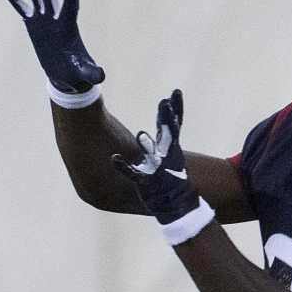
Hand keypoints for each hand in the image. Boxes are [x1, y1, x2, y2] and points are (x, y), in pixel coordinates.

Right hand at [0, 0, 105, 96]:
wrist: (66, 73)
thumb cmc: (77, 71)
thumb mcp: (85, 73)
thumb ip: (92, 73)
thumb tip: (100, 76)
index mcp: (69, 27)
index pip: (71, 7)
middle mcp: (56, 18)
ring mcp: (43, 19)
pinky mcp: (32, 23)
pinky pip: (20, 6)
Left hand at [114, 90, 203, 225]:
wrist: (173, 200)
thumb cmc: (171, 172)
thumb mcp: (170, 147)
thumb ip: (167, 126)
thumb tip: (169, 103)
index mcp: (172, 146)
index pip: (174, 124)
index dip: (176, 108)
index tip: (176, 92)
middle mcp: (167, 155)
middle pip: (169, 134)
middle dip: (167, 120)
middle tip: (165, 104)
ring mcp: (157, 169)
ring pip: (153, 153)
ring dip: (148, 144)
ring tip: (142, 132)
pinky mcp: (146, 182)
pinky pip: (133, 173)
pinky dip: (124, 166)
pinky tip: (115, 158)